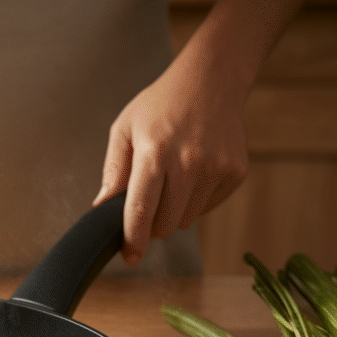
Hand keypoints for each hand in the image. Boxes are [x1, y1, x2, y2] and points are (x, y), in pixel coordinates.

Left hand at [94, 45, 250, 265]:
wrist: (212, 79)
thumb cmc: (162, 103)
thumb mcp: (125, 128)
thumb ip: (114, 172)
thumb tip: (102, 208)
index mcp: (154, 152)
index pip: (140, 210)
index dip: (133, 239)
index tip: (130, 257)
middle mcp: (188, 162)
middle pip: (165, 223)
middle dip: (152, 222)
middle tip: (149, 200)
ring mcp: (216, 168)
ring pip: (187, 219)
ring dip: (175, 210)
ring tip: (173, 176)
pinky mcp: (235, 172)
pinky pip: (208, 207)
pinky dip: (196, 199)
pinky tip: (194, 171)